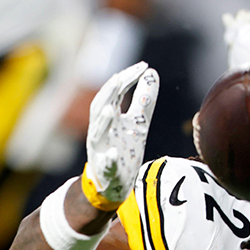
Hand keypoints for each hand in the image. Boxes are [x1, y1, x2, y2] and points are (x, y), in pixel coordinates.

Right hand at [85, 61, 158, 208]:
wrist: (114, 183)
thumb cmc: (124, 149)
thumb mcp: (137, 123)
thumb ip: (144, 100)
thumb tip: (152, 73)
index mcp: (109, 118)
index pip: (115, 94)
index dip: (126, 79)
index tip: (142, 67)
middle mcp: (100, 130)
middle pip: (100, 108)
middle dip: (109, 93)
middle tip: (120, 79)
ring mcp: (100, 150)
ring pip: (97, 134)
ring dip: (103, 121)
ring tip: (110, 109)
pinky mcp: (106, 170)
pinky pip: (105, 164)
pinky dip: (108, 159)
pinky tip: (112, 153)